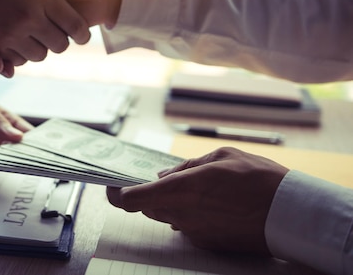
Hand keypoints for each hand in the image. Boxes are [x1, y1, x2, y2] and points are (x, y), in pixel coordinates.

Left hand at [106, 147, 288, 253]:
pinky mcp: (208, 242)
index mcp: (179, 190)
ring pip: (167, 216)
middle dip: (148, 193)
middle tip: (159, 178)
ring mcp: (194, 232)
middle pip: (147, 207)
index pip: (130, 199)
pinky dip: (190, 213)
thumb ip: (186, 166)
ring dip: (170, 202)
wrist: (290, 214)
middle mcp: (181, 215)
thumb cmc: (257, 179)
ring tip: (195, 187)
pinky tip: (212, 202)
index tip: (110, 185)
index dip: (115, 193)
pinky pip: (187, 226)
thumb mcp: (220, 157)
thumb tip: (165, 176)